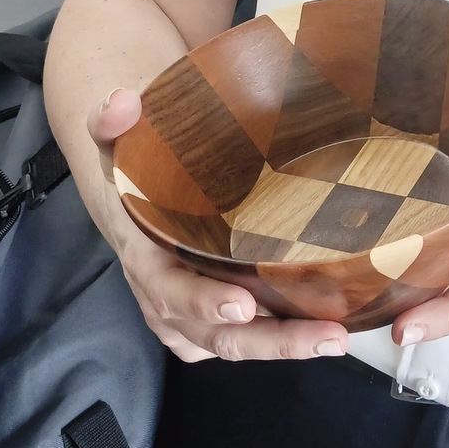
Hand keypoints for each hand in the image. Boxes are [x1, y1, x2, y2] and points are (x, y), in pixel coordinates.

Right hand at [87, 91, 348, 364]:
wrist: (130, 202)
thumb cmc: (133, 174)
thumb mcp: (117, 144)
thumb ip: (110, 120)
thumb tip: (122, 102)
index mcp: (145, 261)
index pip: (172, 291)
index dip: (203, 303)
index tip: (243, 303)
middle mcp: (168, 302)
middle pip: (220, 335)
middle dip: (272, 341)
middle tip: (325, 336)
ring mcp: (192, 319)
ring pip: (240, 344)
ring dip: (289, 345)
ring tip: (338, 337)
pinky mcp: (214, 323)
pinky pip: (249, 339)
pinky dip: (286, 338)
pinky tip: (329, 327)